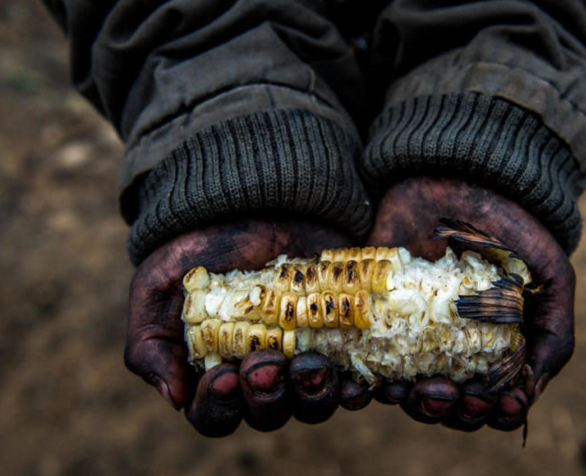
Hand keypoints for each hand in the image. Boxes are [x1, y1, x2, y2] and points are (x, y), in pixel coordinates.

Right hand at [124, 218, 370, 436]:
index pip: (215, 412)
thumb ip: (151, 343)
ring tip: (311, 366)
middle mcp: (261, 371)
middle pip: (270, 414)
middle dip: (268, 398)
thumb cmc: (197, 247)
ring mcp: (303, 354)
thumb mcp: (157, 289)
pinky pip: (353, 374)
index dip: (219, 405)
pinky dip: (357, 386)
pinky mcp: (338, 334)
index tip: (224, 374)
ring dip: (314, 396)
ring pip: (313, 402)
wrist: (251, 201)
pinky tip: (358, 381)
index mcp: (215, 369)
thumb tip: (174, 398)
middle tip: (268, 362)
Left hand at [367, 176, 574, 431]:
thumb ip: (553, 334)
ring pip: (403, 386)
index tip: (497, 404)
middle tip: (450, 393)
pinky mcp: (372, 311)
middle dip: (448, 408)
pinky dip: (363, 377)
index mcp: (490, 347)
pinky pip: (362, 355)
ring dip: (407, 399)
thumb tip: (528, 397)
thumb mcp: (548, 276)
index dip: (494, 413)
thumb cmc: (509, 226)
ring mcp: (407, 331)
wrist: (454, 176)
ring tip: (409, 388)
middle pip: (443, 401)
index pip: (490, 401)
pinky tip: (371, 379)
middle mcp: (447, 346)